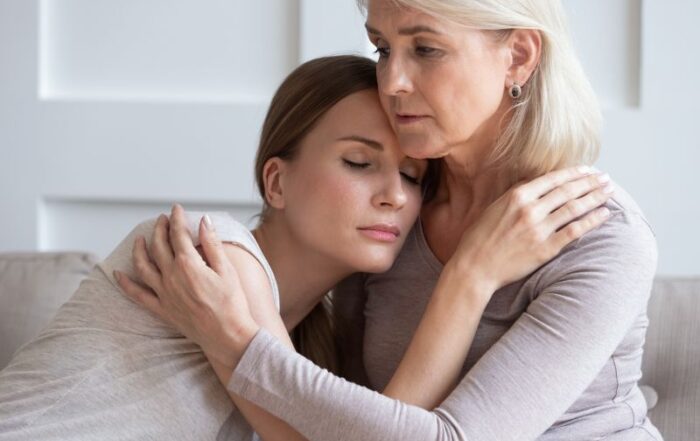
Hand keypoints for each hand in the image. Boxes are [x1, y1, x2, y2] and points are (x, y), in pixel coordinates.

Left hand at [114, 204, 259, 369]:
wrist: (228, 336)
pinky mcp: (162, 309)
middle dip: (159, 229)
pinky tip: (118, 273)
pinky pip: (138, 295)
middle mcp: (171, 277)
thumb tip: (204, 221)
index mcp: (188, 264)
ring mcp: (164, 293)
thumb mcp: (227, 270)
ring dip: (140, 249)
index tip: (176, 208)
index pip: (178, 234)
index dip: (177, 219)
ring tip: (140, 239)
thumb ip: (212, 244)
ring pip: (143, 266)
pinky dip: (126, 283)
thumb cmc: (232, 304)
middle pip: (159, 246)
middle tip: (162, 219)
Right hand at [451, 166, 613, 292]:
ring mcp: (539, 229)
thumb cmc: (480, 238)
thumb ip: (516, 193)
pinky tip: (604, 214)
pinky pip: (574, 231)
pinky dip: (592, 221)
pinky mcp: (545, 248)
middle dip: (590, 182)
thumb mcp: (494, 207)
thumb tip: (536, 180)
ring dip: (595, 197)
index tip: (588, 170)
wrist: (475, 267)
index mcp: (516, 196)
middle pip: (568, 191)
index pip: (553, 179)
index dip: (574, 173)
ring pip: (575, 208)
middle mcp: (530, 209)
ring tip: (609, 191)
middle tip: (606, 178)